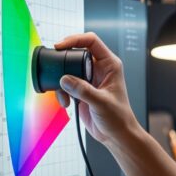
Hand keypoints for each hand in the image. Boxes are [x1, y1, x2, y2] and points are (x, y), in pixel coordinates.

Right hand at [54, 32, 138, 147]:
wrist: (116, 135)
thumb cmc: (118, 118)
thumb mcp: (101, 103)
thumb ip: (83, 90)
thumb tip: (65, 79)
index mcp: (110, 64)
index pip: (91, 41)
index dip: (75, 40)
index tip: (60, 46)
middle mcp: (99, 69)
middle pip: (76, 54)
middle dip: (64, 63)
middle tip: (57, 72)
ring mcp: (89, 79)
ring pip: (68, 70)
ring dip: (62, 82)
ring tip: (64, 95)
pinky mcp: (81, 90)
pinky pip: (65, 84)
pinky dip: (61, 92)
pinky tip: (67, 103)